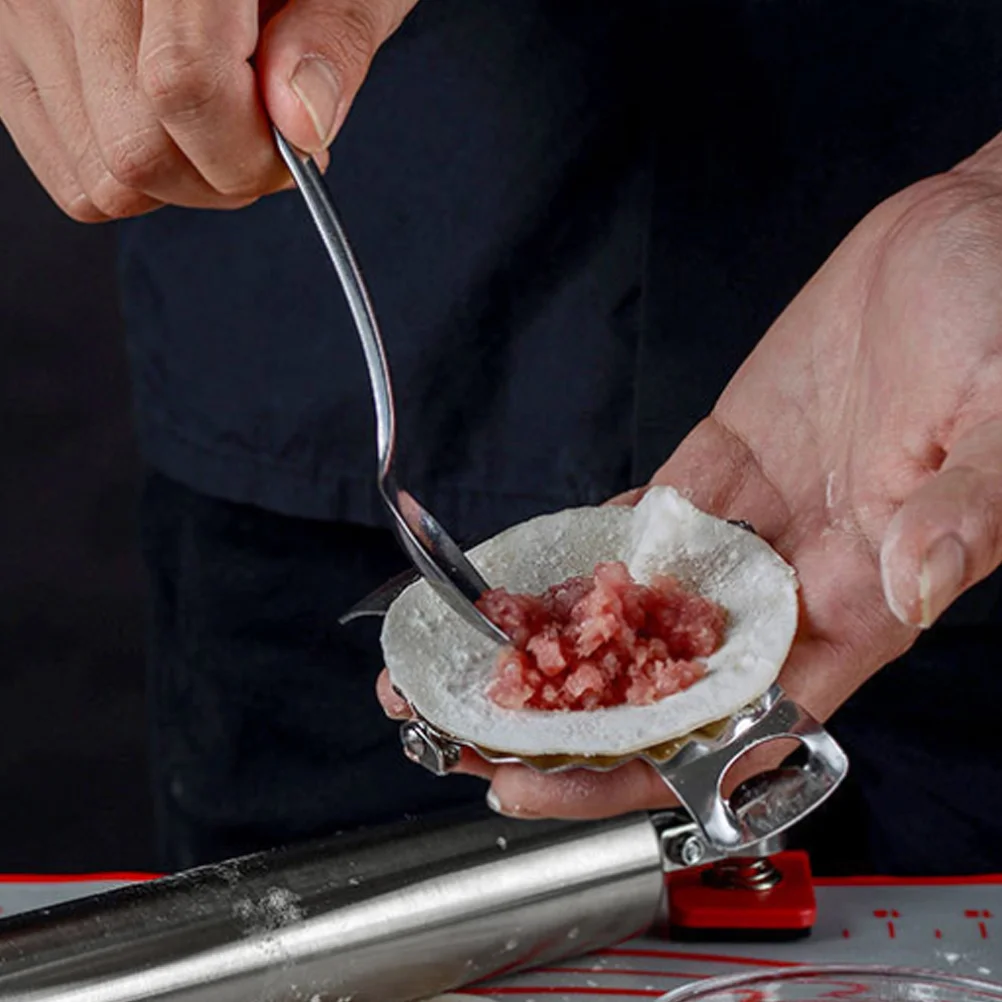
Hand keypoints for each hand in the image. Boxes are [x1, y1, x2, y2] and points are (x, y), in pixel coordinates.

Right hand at [0, 0, 416, 219]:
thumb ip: (331, 37)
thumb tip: (301, 124)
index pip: (183, 83)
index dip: (253, 150)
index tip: (303, 150)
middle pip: (137, 147)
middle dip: (226, 174)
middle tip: (272, 136)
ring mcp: (22, 8)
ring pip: (104, 176)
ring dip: (185, 180)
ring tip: (225, 120)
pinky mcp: (10, 48)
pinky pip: (71, 174)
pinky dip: (140, 180)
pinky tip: (175, 126)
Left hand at [378, 134, 1001, 818]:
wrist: (972, 238)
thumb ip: (965, 509)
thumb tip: (908, 580)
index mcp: (870, 599)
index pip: (742, 724)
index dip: (647, 766)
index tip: (555, 786)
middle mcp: (799, 576)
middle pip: (668, 681)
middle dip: (566, 718)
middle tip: (464, 731)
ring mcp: (753, 518)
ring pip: (641, 604)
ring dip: (554, 635)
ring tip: (460, 659)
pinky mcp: (724, 457)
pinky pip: (644, 516)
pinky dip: (584, 545)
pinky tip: (523, 570)